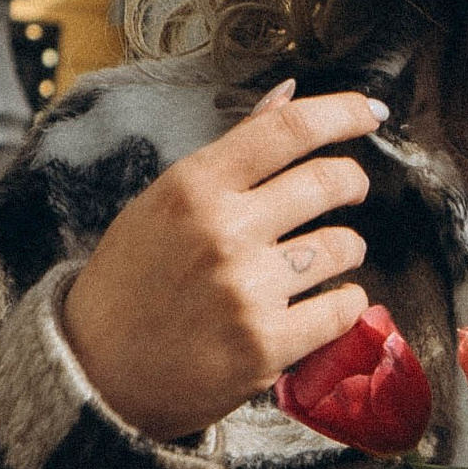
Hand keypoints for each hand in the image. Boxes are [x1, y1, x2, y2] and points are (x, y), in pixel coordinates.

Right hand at [56, 79, 386, 440]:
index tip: (369, 113)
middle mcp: (223, 230)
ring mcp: (247, 289)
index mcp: (193, 186)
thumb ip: (231, 151)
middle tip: (350, 188)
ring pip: (344, 245)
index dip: (343, 113)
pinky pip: (343, 309)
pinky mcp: (266, 346)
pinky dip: (346, 304)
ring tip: (327, 256)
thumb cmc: (131, 282)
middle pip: (328, 181)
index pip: (288, 129)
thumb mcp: (163, 204)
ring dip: (347, 248)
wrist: (97, 374)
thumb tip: (289, 94)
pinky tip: (327, 303)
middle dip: (352, 181)